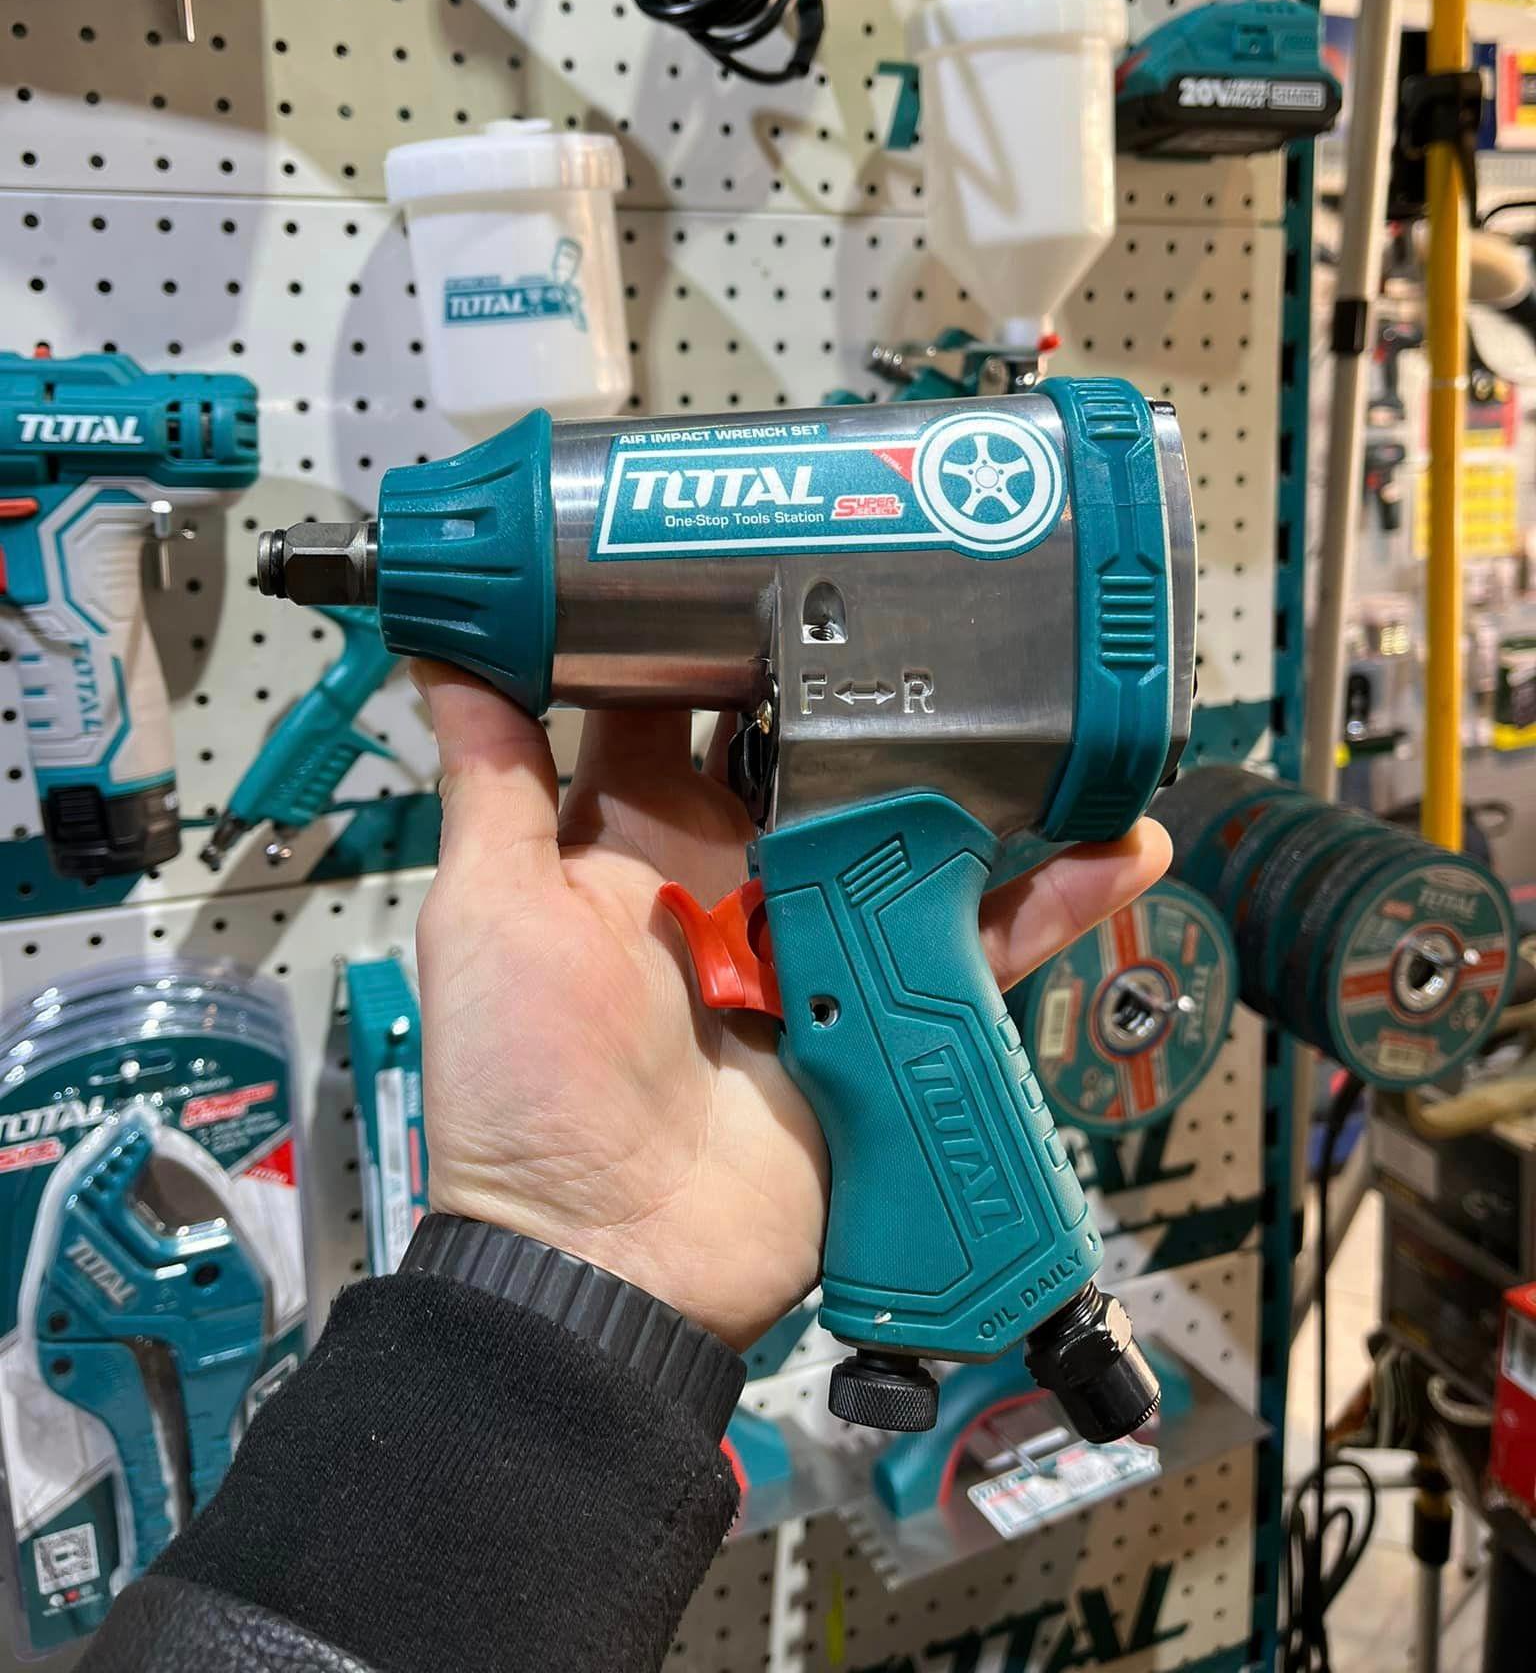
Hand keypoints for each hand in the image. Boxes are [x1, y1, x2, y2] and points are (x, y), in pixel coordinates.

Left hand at [412, 661, 1169, 1350]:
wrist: (606, 1258)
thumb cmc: (523, 1087)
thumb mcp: (493, 912)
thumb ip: (493, 781)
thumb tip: (441, 646)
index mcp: (641, 836)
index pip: (689, 702)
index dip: (727, 627)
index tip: (781, 542)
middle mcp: (737, 874)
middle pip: (820, 755)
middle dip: (873, 687)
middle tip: (946, 599)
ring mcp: (819, 939)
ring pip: (914, 836)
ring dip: (985, 781)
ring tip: (1054, 705)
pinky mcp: (886, 1008)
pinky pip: (976, 943)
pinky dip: (1049, 901)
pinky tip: (1116, 845)